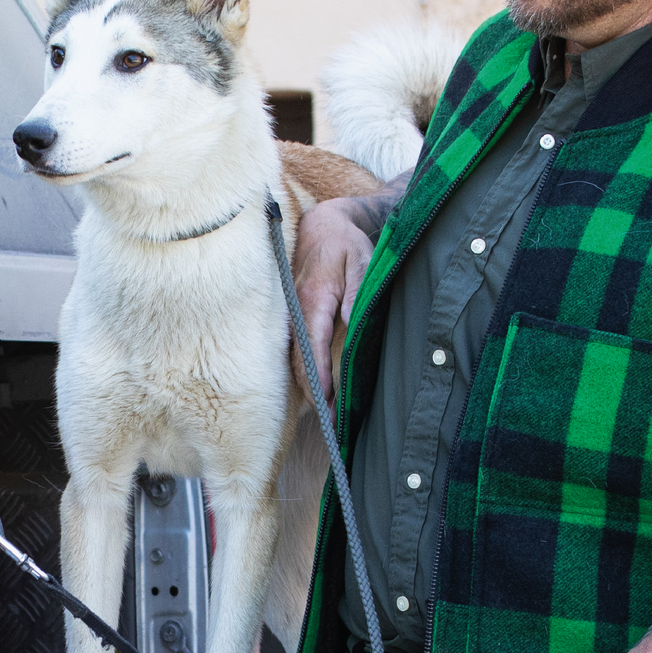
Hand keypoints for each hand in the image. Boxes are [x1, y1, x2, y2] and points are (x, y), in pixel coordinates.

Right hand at [291, 198, 374, 409]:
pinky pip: (296, 352)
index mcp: (312, 299)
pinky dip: (306, 373)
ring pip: (295, 360)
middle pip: (299, 361)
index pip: (313, 347)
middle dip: (315, 394)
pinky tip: (319, 393)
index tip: (327, 405)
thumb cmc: (345, 246)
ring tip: (327, 417)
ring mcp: (290, 316)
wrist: (322, 227)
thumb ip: (357, 295)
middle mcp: (295, 311)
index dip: (319, 378)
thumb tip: (354, 326)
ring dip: (309, 388)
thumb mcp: (361, 264)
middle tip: (332, 425)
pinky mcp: (292, 319)